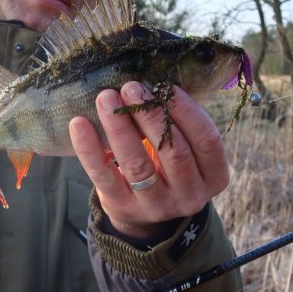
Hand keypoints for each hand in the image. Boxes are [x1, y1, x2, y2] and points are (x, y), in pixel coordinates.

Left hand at [68, 81, 230, 239]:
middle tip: (130, 87)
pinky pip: (104, 176)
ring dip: (120, 128)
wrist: (143, 209)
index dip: (187, 111)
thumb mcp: (185, 148)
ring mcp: (156, 206)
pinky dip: (89, 148)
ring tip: (106, 98)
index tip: (165, 86)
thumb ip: (177, 122)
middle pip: (174, 152)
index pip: (207, 140)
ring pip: (138, 165)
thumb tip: (153, 82)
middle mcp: (190, 196)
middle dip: (150, 116)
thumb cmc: (167, 164)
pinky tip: (79, 123)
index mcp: (213, 177)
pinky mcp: (123, 207)